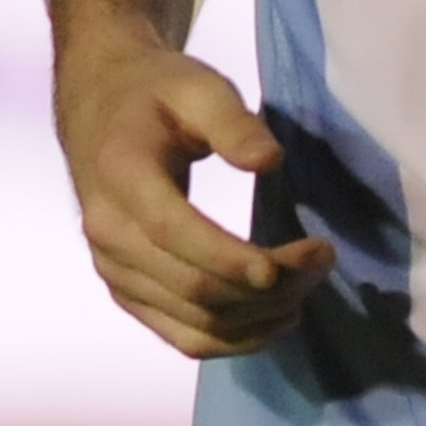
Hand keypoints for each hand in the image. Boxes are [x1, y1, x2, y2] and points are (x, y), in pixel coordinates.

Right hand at [53, 37, 333, 357]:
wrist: (100, 109)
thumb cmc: (157, 93)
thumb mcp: (198, 87)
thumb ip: (233, 122)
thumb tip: (270, 161)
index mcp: (121, 177)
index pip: (175, 233)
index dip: (231, 258)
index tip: (290, 263)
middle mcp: (108, 235)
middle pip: (191, 287)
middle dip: (266, 285)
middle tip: (325, 256)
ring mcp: (113, 270)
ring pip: (191, 321)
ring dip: (259, 315)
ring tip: (312, 282)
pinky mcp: (128, 291)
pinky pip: (179, 335)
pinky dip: (232, 339)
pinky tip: (278, 317)